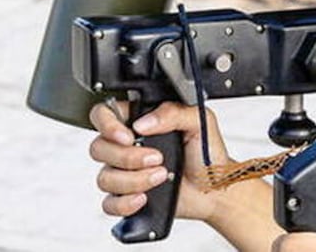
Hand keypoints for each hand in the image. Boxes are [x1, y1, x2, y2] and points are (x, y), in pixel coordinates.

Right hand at [88, 100, 238, 223]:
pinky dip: (125, 203)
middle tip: (156, 158)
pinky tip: (145, 197)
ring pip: (105, 177)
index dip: (108, 125)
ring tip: (161, 176)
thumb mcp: (199, 122)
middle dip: (128, 157)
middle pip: (99, 148)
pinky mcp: (127, 197)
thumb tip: (144, 122)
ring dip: (133, 180)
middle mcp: (127, 146)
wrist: (215, 188)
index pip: (104, 115)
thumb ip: (172, 112)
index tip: (128, 136)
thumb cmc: (208, 154)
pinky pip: (109, 203)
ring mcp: (125, 173)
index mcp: (139, 122)